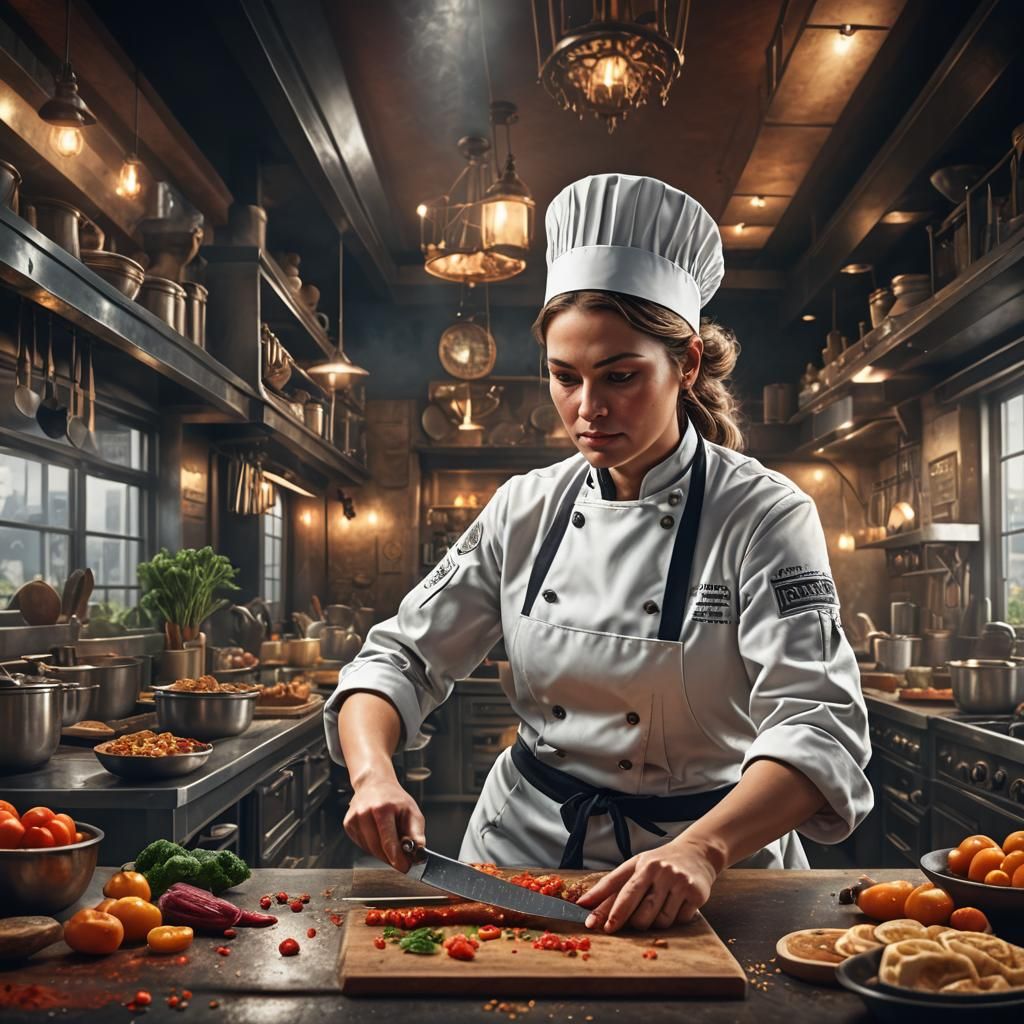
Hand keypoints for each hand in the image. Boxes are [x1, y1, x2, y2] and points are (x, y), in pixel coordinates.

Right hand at [343, 774, 424, 872]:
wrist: (374, 784)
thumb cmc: (394, 798)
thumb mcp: (412, 811)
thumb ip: (416, 833)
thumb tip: (419, 853)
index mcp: (382, 808)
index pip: (388, 841)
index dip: (397, 858)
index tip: (405, 867)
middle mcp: (365, 812)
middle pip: (377, 848)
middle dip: (391, 858)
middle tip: (402, 859)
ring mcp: (354, 818)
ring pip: (369, 849)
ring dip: (382, 853)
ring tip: (391, 840)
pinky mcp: (348, 824)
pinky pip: (362, 845)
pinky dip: (372, 846)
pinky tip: (378, 835)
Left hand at [575, 836, 724, 932]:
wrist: (697, 853)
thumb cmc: (659, 863)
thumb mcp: (635, 866)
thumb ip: (611, 886)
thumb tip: (583, 904)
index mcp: (643, 864)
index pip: (622, 890)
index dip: (607, 910)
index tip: (593, 925)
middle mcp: (661, 872)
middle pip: (641, 913)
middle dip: (632, 923)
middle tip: (632, 922)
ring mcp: (680, 883)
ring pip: (660, 921)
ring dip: (655, 922)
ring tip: (659, 906)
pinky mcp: (696, 894)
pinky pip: (679, 921)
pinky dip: (675, 918)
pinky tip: (676, 904)